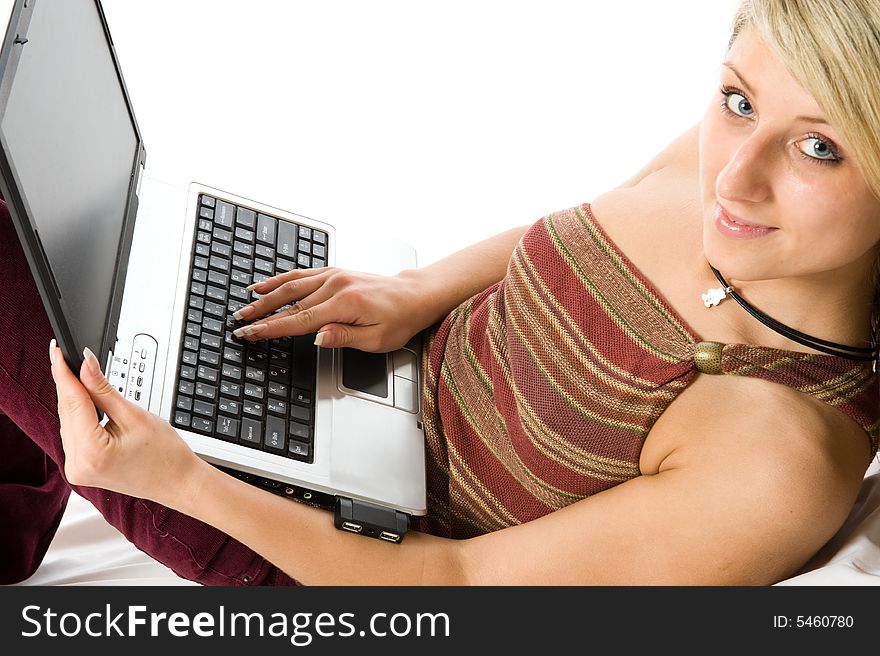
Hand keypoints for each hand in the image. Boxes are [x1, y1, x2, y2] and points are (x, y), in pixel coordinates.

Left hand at [50, 341, 204, 505]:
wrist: (178, 482)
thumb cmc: (166, 455)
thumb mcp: (134, 415)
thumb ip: (103, 390)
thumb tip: (86, 365)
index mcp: (90, 453)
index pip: (72, 403)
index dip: (64, 373)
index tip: (57, 350)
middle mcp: (77, 465)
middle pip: (66, 412)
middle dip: (67, 383)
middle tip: (65, 355)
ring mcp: (76, 470)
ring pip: (67, 422)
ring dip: (72, 398)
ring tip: (75, 373)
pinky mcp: (80, 469)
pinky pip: (73, 435)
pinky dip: (77, 416)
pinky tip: (81, 400)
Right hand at [231, 267, 429, 351]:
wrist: (414, 295)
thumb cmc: (400, 319)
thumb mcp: (378, 339)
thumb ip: (344, 337)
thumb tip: (317, 337)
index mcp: (345, 304)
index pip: (300, 320)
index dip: (272, 328)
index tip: (251, 334)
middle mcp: (337, 285)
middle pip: (290, 302)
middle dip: (261, 314)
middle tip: (239, 323)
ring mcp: (334, 276)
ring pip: (291, 285)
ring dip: (265, 296)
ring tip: (244, 306)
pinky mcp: (335, 272)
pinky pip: (302, 274)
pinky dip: (280, 279)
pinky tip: (264, 285)